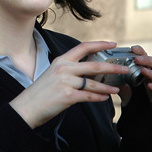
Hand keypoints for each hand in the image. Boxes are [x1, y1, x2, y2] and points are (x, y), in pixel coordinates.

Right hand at [9, 41, 124, 128]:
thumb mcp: (53, 74)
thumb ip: (69, 70)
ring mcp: (66, 82)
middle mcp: (64, 68)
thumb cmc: (40, 92)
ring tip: (117, 88)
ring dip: (108, 87)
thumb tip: (88, 73)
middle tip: (125, 68)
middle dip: (113, 67)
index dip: (100, 44)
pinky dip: (99, 98)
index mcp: (61, 60)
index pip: (84, 47)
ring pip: (94, 84)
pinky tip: (105, 98)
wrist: (27, 107)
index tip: (113, 44)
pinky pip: (89, 96)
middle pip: (95, 66)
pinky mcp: (68, 96)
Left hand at [117, 45, 151, 120]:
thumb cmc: (141, 100)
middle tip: (137, 58)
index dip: (141, 52)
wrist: (150, 117)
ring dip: (151, 72)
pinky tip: (149, 86)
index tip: (133, 48)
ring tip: (143, 70)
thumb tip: (110, 79)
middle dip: (147, 59)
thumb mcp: (128, 91)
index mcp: (148, 72)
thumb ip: (121, 85)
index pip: (146, 58)